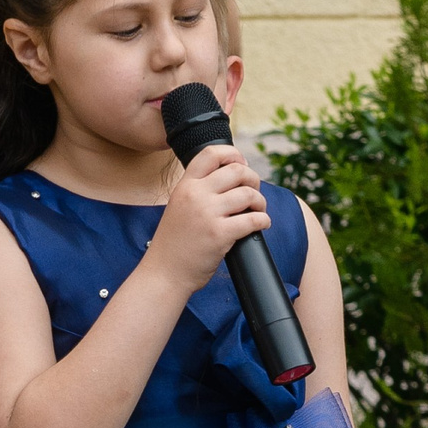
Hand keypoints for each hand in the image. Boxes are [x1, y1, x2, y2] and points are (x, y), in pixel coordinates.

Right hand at [144, 140, 268, 292]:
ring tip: (258, 210)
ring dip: (260, 201)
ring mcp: (208, 214)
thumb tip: (231, 180)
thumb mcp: (178, 207)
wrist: (164, 273)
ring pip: (248, 194)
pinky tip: (261, 224)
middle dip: (253, 179)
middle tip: (253, 192)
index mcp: (185, 186)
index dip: (233, 154)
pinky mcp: (220, 234)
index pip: (211, 153)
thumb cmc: (173, 245)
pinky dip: (263, 220)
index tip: (242, 164)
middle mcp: (196, 195)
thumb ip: (197, 192)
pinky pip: (253, 219)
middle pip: (237, 170)